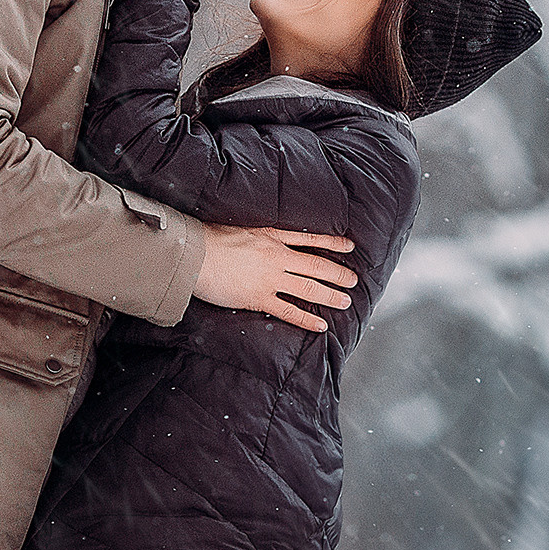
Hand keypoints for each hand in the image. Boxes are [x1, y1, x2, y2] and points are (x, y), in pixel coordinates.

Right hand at [195, 224, 357, 332]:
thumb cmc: (210, 237)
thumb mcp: (241, 225)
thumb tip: (267, 239)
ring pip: (308, 288)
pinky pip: (289, 311)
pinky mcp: (258, 298)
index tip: (350, 245)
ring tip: (345, 301)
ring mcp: (269, 279)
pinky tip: (320, 324)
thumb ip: (259, 233)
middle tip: (354, 280)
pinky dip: (307, 318)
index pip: (310, 239)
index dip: (333, 243)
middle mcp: (276, 257)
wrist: (194, 253)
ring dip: (330, 295)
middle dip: (339, 274)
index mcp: (272, 235)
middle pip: (317, 266)